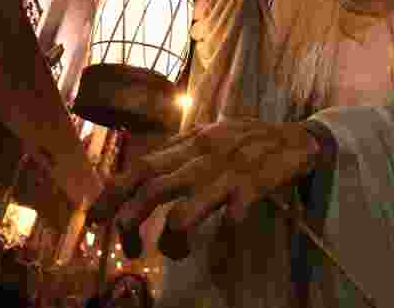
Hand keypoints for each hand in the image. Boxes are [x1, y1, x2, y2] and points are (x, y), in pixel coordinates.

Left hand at [87, 119, 321, 259]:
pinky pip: (231, 219)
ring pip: (182, 211)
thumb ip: (178, 151)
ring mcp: (226, 172)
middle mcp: (201, 156)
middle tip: (130, 252)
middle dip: (130, 223)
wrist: (298, 137)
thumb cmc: (248, 139)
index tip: (95, 219)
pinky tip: (222, 256)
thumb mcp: (209, 136)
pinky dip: (222, 242)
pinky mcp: (253, 187)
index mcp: (189, 145)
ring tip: (176, 254)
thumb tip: (141, 169)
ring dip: (171, 240)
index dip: (113, 192)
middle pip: (151, 189)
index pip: (140, 167)